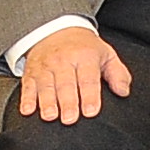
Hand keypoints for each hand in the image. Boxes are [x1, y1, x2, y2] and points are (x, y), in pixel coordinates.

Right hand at [13, 25, 131, 123]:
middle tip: (70, 119)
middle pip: (66, 84)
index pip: (88, 78)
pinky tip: (28, 111)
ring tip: (51, 117)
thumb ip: (118, 74)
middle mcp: (63, 61)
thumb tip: (123, 92)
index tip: (91, 112)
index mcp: (85, 56)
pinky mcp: (30, 72)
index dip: (90, 96)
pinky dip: (26, 99)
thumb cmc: (85, 48)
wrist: (56, 30)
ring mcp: (45, 66)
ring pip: (46, 86)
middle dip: (68, 102)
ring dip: (47, 103)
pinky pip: (28, 86)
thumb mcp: (106, 55)